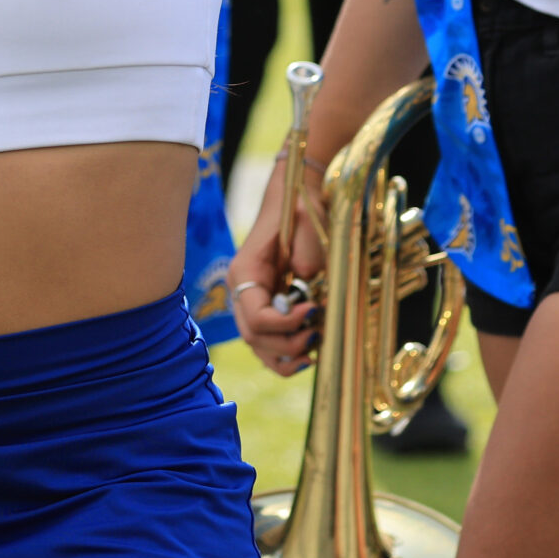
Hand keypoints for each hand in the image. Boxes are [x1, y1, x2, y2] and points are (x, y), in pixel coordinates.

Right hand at [229, 170, 324, 373]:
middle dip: (287, 344)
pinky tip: (306, 354)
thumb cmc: (299, 211)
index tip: (313, 311)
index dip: (286, 324)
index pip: (256, 317)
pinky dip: (284, 354)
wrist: (295, 200)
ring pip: (258, 346)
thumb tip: (306, 288)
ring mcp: (251, 301)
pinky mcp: (265, 306)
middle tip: (317, 335)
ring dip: (285, 356)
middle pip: (254, 337)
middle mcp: (242, 291)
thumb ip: (306, 256)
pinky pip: (267, 341)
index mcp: (245, 272)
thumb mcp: (305, 227)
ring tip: (312, 354)